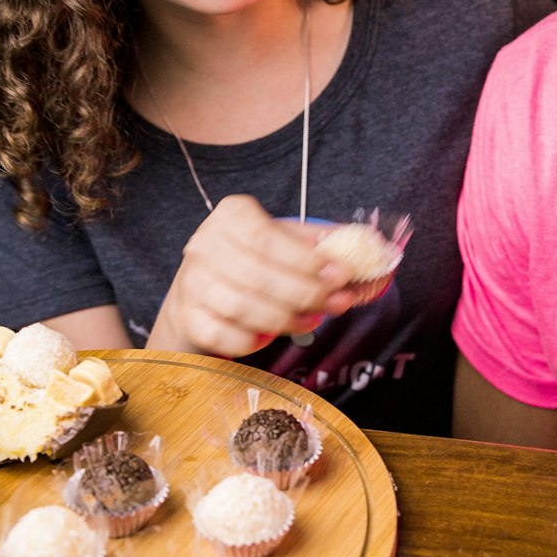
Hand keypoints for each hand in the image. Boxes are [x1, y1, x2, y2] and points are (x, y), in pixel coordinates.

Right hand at [148, 195, 352, 358]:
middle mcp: (204, 245)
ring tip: (313, 320)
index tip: (341, 275)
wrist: (202, 290)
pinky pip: (223, 335)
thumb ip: (321, 243)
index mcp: (231, 215)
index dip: (306, 260)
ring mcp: (191, 284)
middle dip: (305, 293)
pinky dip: (252, 340)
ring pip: (241, 307)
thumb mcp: (285, 240)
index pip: (266, 237)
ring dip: (286, 319)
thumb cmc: (253, 260)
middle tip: (337, 303)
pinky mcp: (188, 319)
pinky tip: (271, 337)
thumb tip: (368, 245)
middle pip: (257, 275)